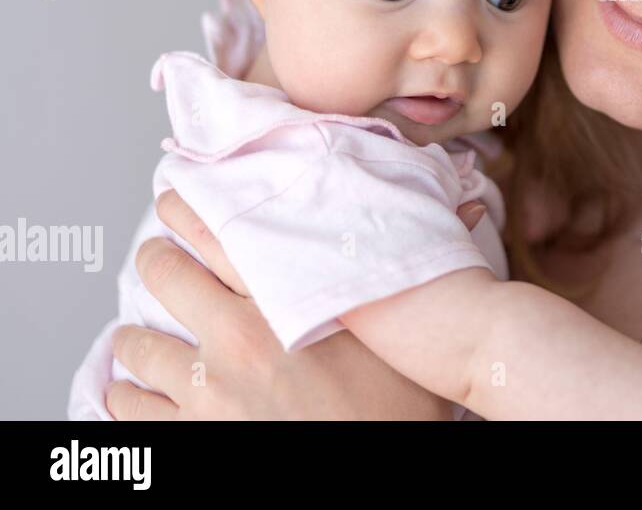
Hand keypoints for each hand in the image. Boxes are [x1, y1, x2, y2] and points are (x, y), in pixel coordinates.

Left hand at [105, 190, 487, 419]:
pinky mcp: (190, 438)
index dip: (187, 207)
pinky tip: (139, 390)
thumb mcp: (415, 335)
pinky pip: (129, 407)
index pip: (217, 229)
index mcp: (291, 299)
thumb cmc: (398, 414)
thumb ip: (429, 265)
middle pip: (163, 273)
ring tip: (143, 333)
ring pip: (137, 345)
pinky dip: (129, 394)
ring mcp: (207, 392)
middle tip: (158, 257)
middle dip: (156, 260)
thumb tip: (475, 206)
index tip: (176, 199)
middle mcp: (239, 338)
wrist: (378, 479)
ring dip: (137, 337)